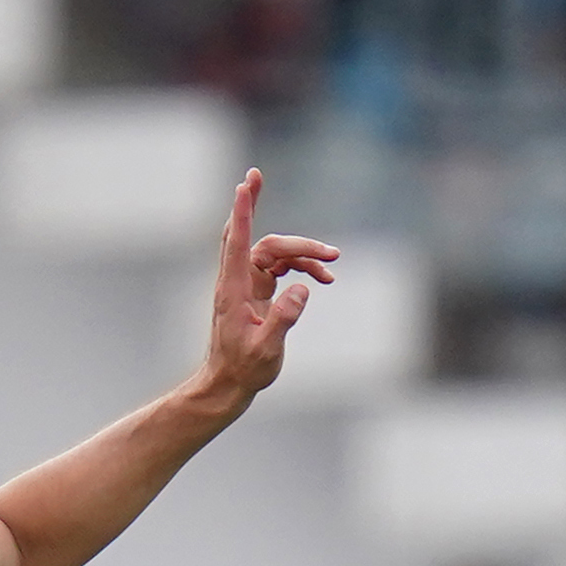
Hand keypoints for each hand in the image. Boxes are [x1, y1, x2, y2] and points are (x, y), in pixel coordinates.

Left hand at [198, 171, 338, 406]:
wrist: (231, 383)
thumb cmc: (243, 369)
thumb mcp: (265, 350)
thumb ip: (282, 319)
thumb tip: (301, 289)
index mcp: (233, 290)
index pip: (237, 241)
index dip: (243, 210)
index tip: (246, 182)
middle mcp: (237, 281)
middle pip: (262, 241)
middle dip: (285, 230)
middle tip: (322, 241)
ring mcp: (247, 284)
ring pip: (277, 253)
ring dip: (306, 255)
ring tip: (334, 266)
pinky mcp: (258, 290)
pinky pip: (283, 267)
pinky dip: (304, 268)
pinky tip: (325, 279)